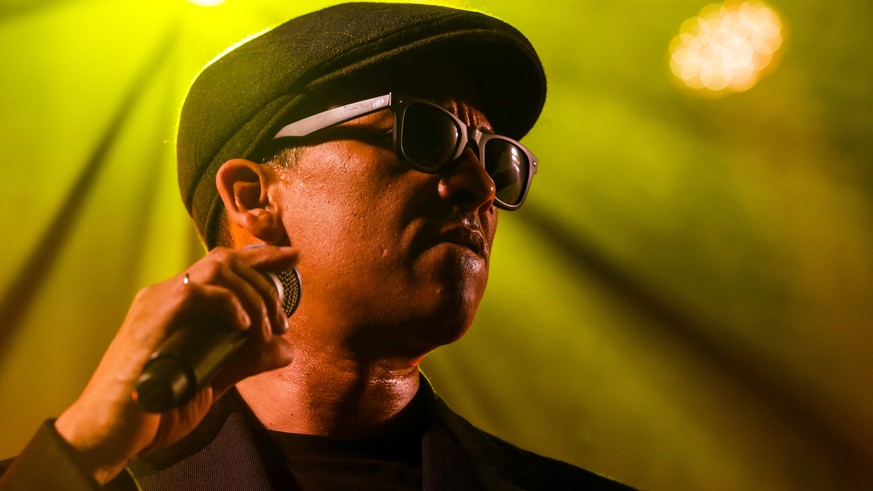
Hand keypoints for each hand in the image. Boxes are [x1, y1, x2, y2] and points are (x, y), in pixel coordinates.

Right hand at [54, 245, 298, 483]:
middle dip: (266, 279)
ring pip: (216, 269)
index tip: (292, 258)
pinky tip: (242, 327)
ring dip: (253, 296)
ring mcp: (156, 305)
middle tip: (283, 320)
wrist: (109, 435)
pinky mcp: (152, 321)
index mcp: (177, 305)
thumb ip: (245, 360)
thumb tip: (287, 348)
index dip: (261, 258)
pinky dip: (227, 304)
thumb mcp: (213, 380)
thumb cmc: (156, 409)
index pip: (223, 266)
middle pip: (225, 260)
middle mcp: (165, 295)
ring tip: (265, 330)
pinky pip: (195, 292)